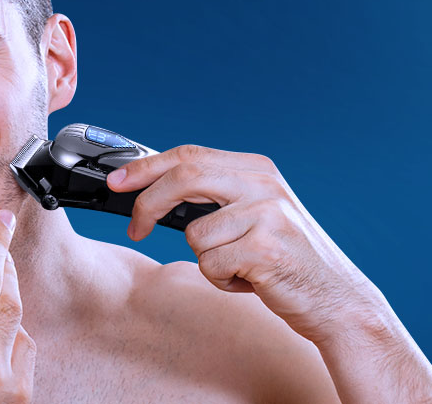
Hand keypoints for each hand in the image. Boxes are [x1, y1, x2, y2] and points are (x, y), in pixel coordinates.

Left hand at [107, 145, 378, 342]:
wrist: (336, 298)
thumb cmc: (283, 258)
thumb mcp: (252, 214)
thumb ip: (214, 196)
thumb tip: (153, 192)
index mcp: (256, 169)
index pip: (188, 155)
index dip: (146, 167)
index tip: (117, 181)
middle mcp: (263, 183)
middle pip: (183, 178)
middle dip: (148, 204)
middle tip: (137, 228)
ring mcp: (267, 214)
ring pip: (195, 235)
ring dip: (206, 260)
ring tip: (239, 267)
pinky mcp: (267, 248)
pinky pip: (210, 266)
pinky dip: (221, 281)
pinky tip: (251, 281)